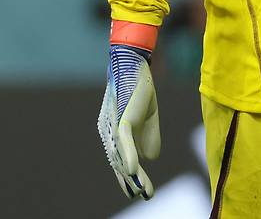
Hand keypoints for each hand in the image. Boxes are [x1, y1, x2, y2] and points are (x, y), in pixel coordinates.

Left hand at [97, 45, 160, 198]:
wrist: (136, 64)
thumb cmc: (139, 88)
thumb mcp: (148, 117)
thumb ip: (150, 136)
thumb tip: (150, 158)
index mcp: (115, 134)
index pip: (121, 161)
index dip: (131, 177)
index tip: (144, 192)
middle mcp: (110, 133)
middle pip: (120, 163)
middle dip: (133, 182)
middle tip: (147, 195)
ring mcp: (114, 127)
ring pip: (121, 157)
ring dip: (134, 176)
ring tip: (144, 191)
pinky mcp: (121, 118)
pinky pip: (124, 141)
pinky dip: (129, 156)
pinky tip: (134, 171)